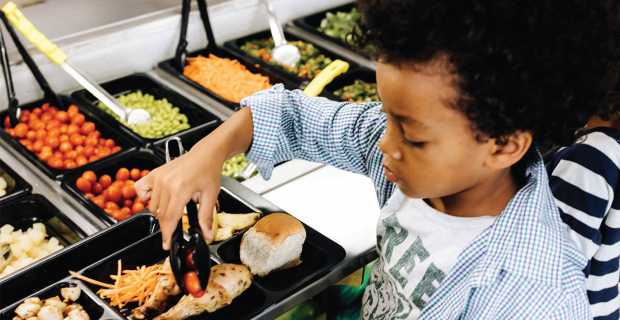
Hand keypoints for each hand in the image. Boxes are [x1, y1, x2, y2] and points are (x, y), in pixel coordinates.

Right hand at [134, 108, 253, 249]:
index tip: (166, 244)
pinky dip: (146, 197)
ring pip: (152, 206)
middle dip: (167, 226)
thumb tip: (207, 235)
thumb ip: (206, 218)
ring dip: (160, 212)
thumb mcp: (210, 196)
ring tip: (174, 207)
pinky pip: (141, 190)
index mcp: (180, 189)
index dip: (168, 234)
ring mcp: (158, 177)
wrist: (205, 154)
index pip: (170, 218)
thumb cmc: (208, 172)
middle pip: (161, 214)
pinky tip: (158, 198)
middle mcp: (166, 183)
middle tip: (174, 230)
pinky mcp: (154, 173)